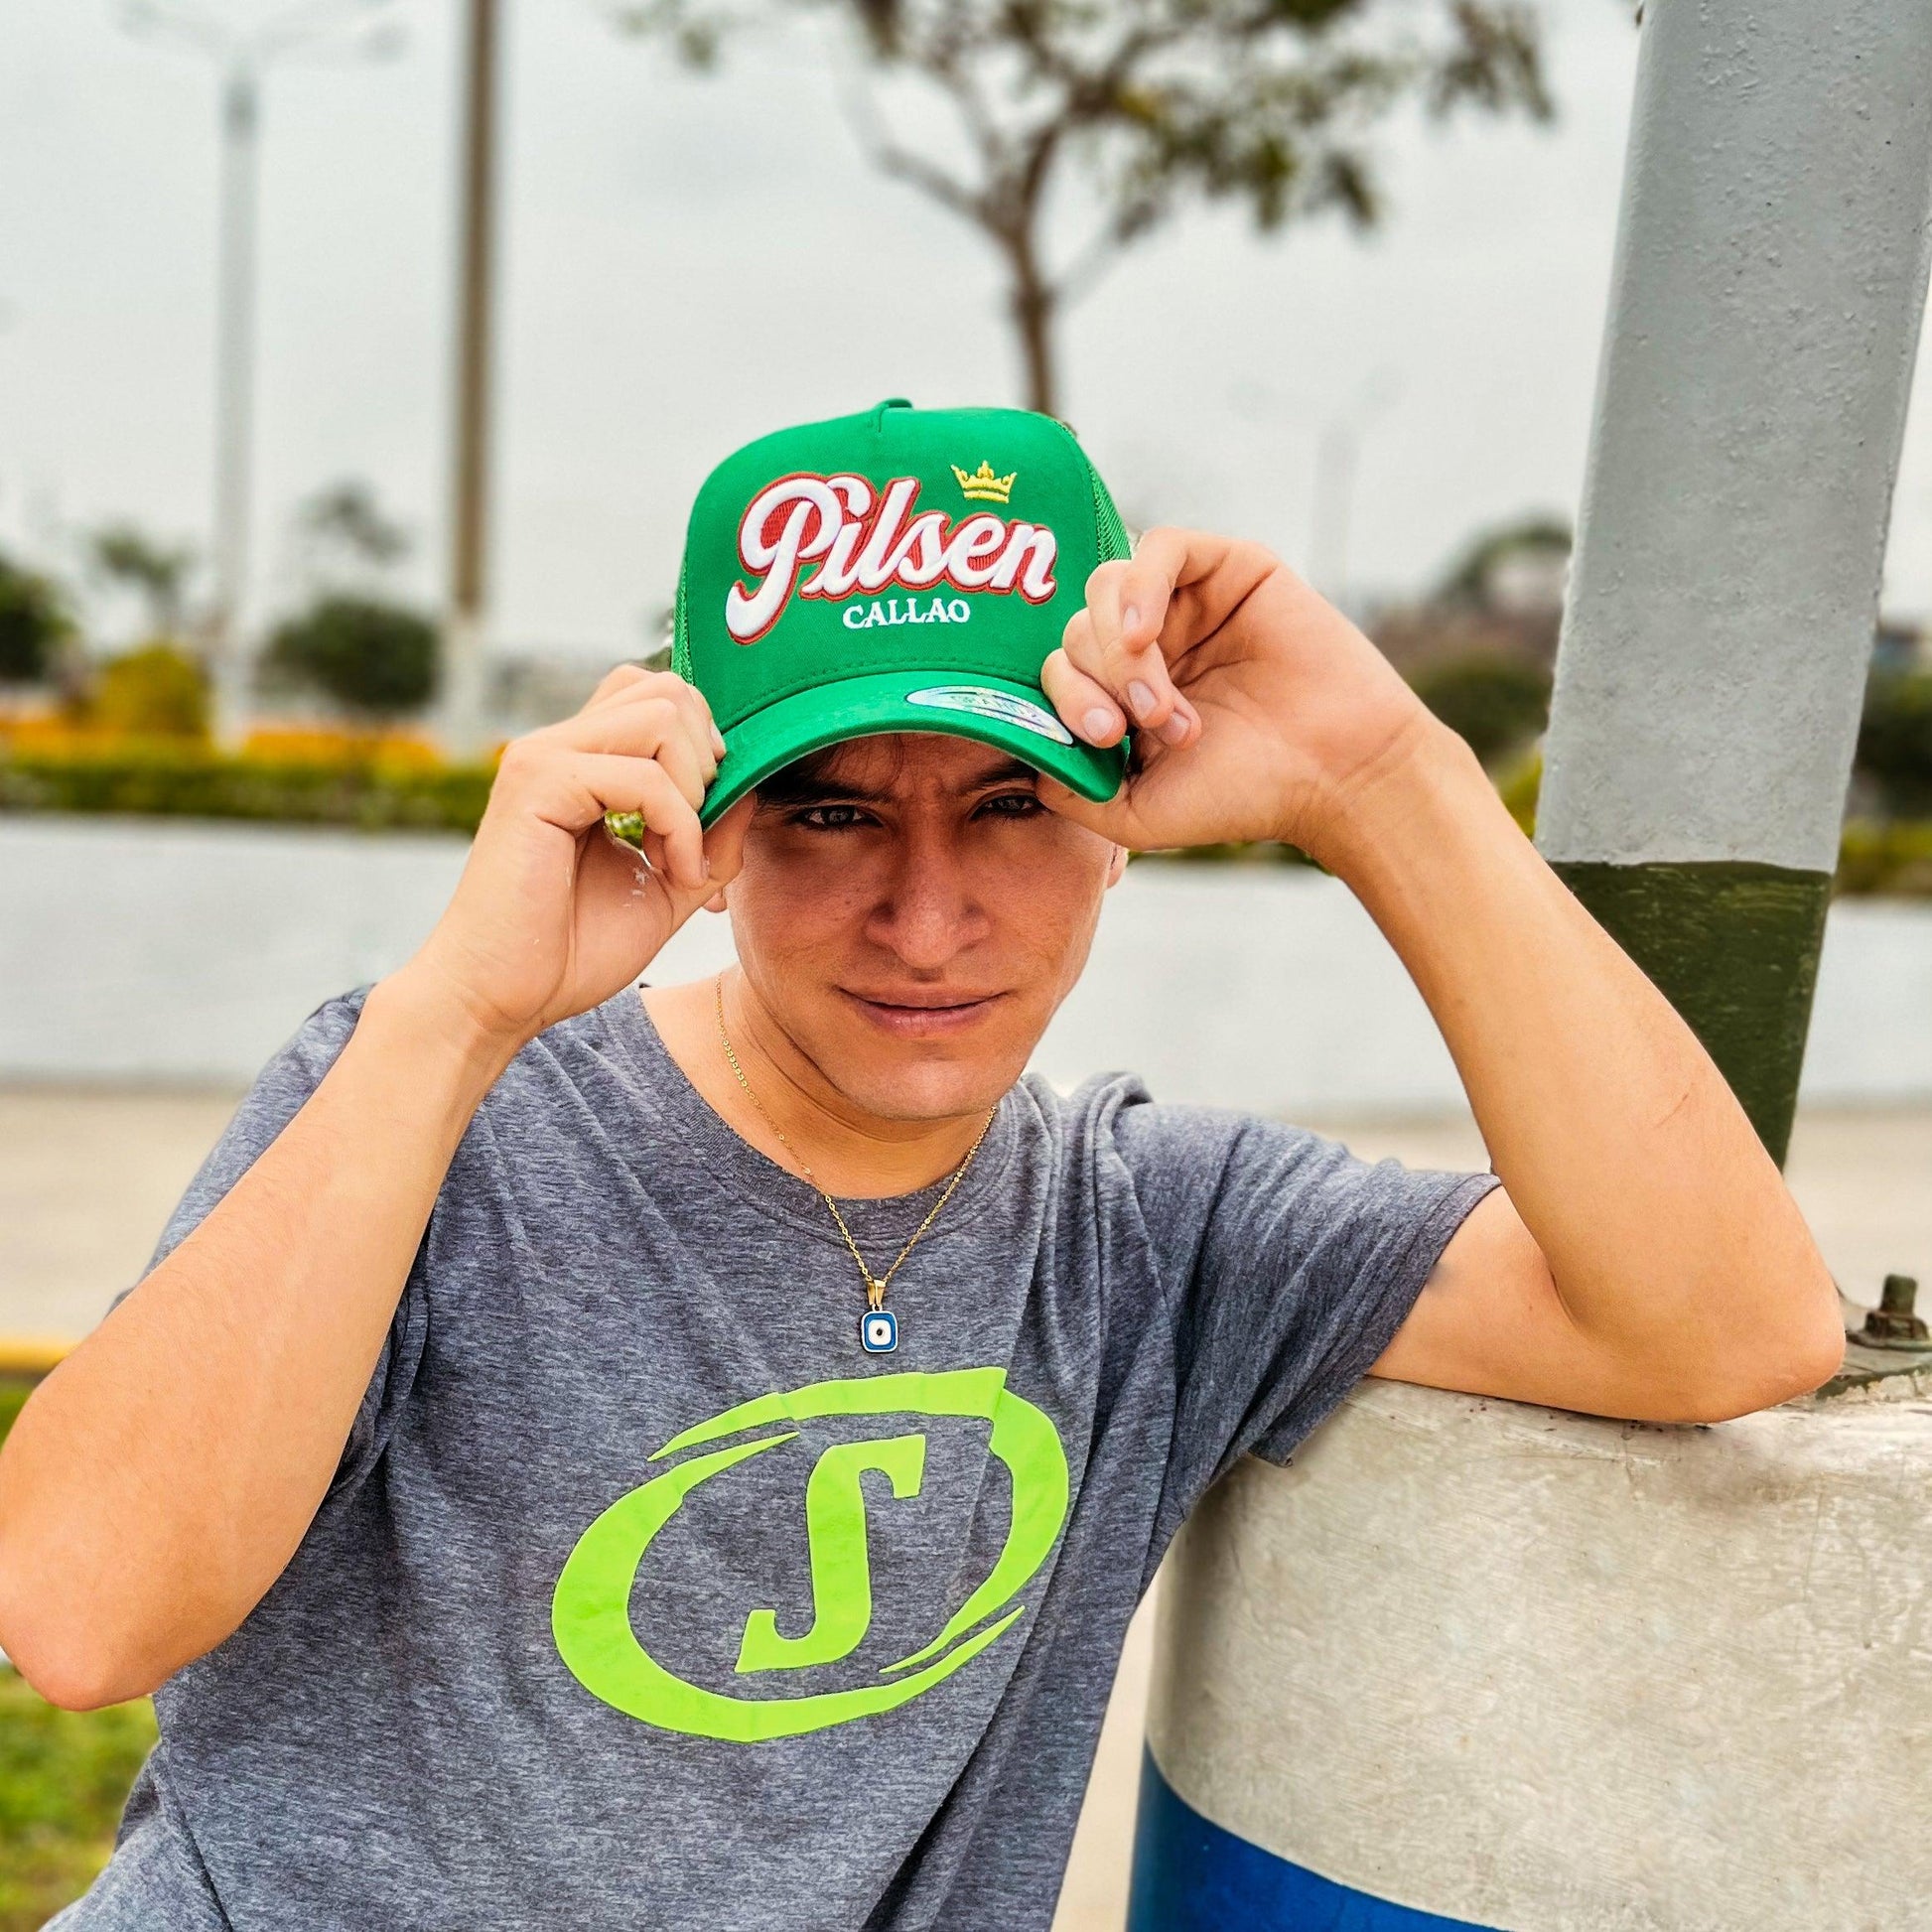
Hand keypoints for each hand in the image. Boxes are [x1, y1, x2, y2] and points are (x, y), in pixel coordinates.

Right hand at [400, 667, 751, 1049]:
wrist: (502, 999)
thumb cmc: (570, 949)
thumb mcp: (669, 883)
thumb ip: (714, 833)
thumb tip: (754, 783)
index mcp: (583, 759)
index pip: (660, 694)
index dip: (704, 747)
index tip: (705, 821)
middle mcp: (559, 745)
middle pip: (669, 689)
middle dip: (707, 760)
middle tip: (693, 833)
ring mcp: (544, 757)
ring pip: (663, 715)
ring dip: (695, 791)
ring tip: (678, 856)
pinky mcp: (538, 783)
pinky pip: (645, 776)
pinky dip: (679, 826)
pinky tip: (669, 871)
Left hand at [1038, 527, 1449, 861]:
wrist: (1334, 774)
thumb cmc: (1244, 795)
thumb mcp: (1135, 811)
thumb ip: (1069, 789)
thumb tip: (1021, 752)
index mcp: (1123, 692)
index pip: (1059, 670)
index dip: (1065, 698)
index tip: (1106, 740)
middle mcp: (1151, 641)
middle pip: (1075, 628)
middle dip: (1098, 680)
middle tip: (1145, 726)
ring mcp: (1187, 601)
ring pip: (1105, 587)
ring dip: (1118, 649)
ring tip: (1162, 701)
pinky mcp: (1228, 567)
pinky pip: (1158, 545)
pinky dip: (1139, 584)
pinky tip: (1144, 631)